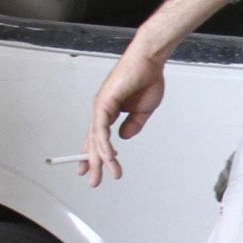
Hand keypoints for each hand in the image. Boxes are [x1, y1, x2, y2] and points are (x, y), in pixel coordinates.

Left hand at [83, 48, 168, 185]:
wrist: (150, 61)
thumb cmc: (147, 79)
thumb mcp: (142, 111)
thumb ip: (133, 125)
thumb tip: (123, 137)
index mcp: (109, 110)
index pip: (97, 137)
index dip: (94, 154)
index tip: (93, 170)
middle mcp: (101, 109)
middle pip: (93, 141)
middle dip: (93, 162)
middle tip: (93, 180)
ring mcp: (101, 105)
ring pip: (95, 137)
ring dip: (100, 158)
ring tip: (103, 174)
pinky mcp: (104, 102)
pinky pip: (101, 128)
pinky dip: (103, 143)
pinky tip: (108, 156)